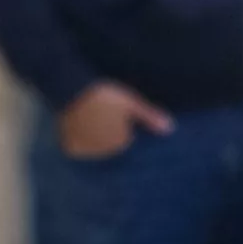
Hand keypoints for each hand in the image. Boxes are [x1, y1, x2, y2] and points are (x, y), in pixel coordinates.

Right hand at [54, 82, 173, 159]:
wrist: (73, 91)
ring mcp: (88, 151)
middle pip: (108, 144)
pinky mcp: (72, 148)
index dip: (119, 124)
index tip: (112, 111)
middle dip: (106, 132)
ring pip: (92, 146)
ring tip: (86, 117)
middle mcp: (106, 152)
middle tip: (98, 112)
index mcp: (122, 142)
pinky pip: (76, 149)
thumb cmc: (105, 96)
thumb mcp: (131, 103)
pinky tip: (75, 126)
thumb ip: (150, 118)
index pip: (123, 139)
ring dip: (91, 137)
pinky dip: (76, 141)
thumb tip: (170, 129)